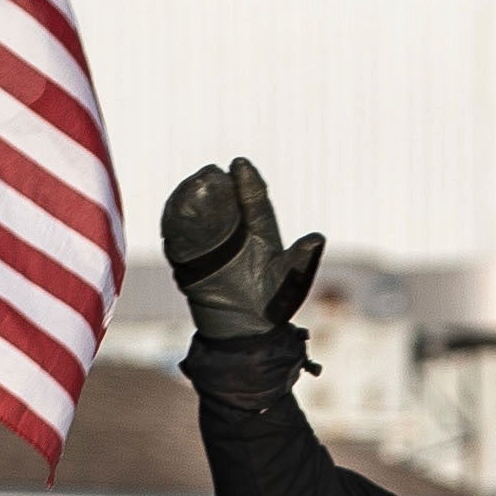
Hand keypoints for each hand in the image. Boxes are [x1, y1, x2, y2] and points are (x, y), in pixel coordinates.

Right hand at [160, 157, 322, 343]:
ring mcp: (209, 244)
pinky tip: (176, 209)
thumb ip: (301, 260)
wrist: (242, 332)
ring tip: (194, 185)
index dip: (246, 183)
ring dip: (195, 200)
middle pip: (224, 202)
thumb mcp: (290, 283)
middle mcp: (234, 233)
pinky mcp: (188, 257)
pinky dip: (178, 222)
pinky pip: (180, 236)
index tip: (239, 164)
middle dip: (218, 186)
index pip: (253, 201)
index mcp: (261, 233)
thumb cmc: (272, 307)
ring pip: (200, 215)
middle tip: (212, 172)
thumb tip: (318, 237)